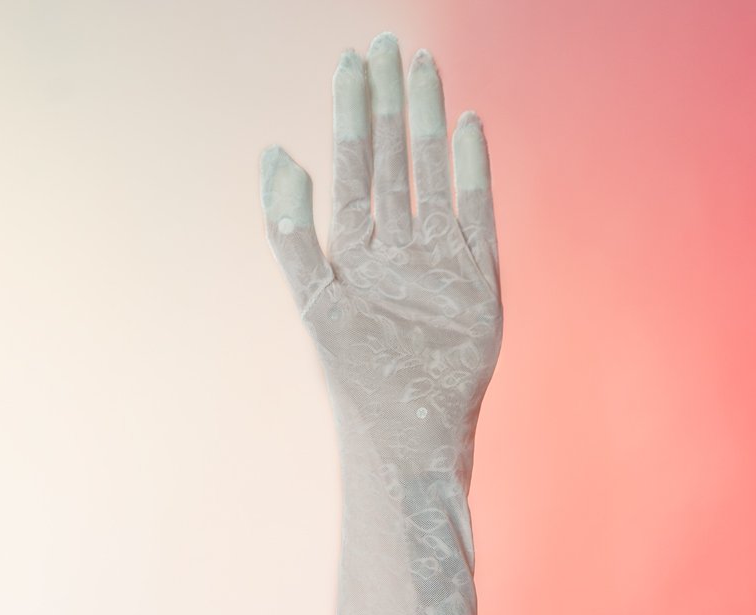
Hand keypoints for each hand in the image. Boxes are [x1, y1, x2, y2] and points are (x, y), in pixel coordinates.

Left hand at [260, 32, 501, 440]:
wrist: (412, 431)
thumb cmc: (355, 377)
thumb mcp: (313, 298)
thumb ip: (291, 228)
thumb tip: (276, 153)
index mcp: (353, 249)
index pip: (353, 164)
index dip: (350, 112)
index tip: (351, 61)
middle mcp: (395, 245)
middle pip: (393, 157)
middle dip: (388, 101)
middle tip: (387, 42)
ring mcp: (438, 256)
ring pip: (432, 173)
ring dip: (427, 121)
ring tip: (424, 68)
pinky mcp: (478, 276)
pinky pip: (477, 209)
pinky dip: (472, 169)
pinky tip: (467, 127)